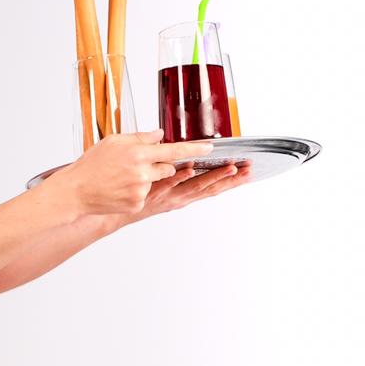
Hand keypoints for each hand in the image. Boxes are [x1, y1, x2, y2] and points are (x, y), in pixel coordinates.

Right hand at [62, 129, 216, 215]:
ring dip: (146, 178)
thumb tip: (159, 135)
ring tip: (122, 178)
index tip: (209, 147)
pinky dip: (136, 191)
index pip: (174, 149)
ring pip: (156, 182)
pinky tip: (120, 189)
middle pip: (168, 168)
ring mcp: (140, 190)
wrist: (75, 192)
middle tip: (137, 164)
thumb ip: (140, 137)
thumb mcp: (113, 142)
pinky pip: (145, 195)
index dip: (194, 149)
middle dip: (160, 165)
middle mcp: (142, 172)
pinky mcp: (136, 204)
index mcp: (138, 153)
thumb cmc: (91, 166)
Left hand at [121, 157, 253, 221]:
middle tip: (248, 171)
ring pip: (195, 187)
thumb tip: (193, 156)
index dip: (231, 180)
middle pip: (210, 189)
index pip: (213, 186)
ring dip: (213, 177)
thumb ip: (178, 171)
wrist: (115, 209)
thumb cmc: (139, 195)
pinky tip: (191, 169)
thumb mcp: (164, 185)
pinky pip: (169, 184)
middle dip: (231, 180)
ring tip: (229, 169)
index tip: (249, 172)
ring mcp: (168, 196)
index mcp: (184, 193)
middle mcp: (180, 197)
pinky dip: (180, 178)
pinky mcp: (154, 193)